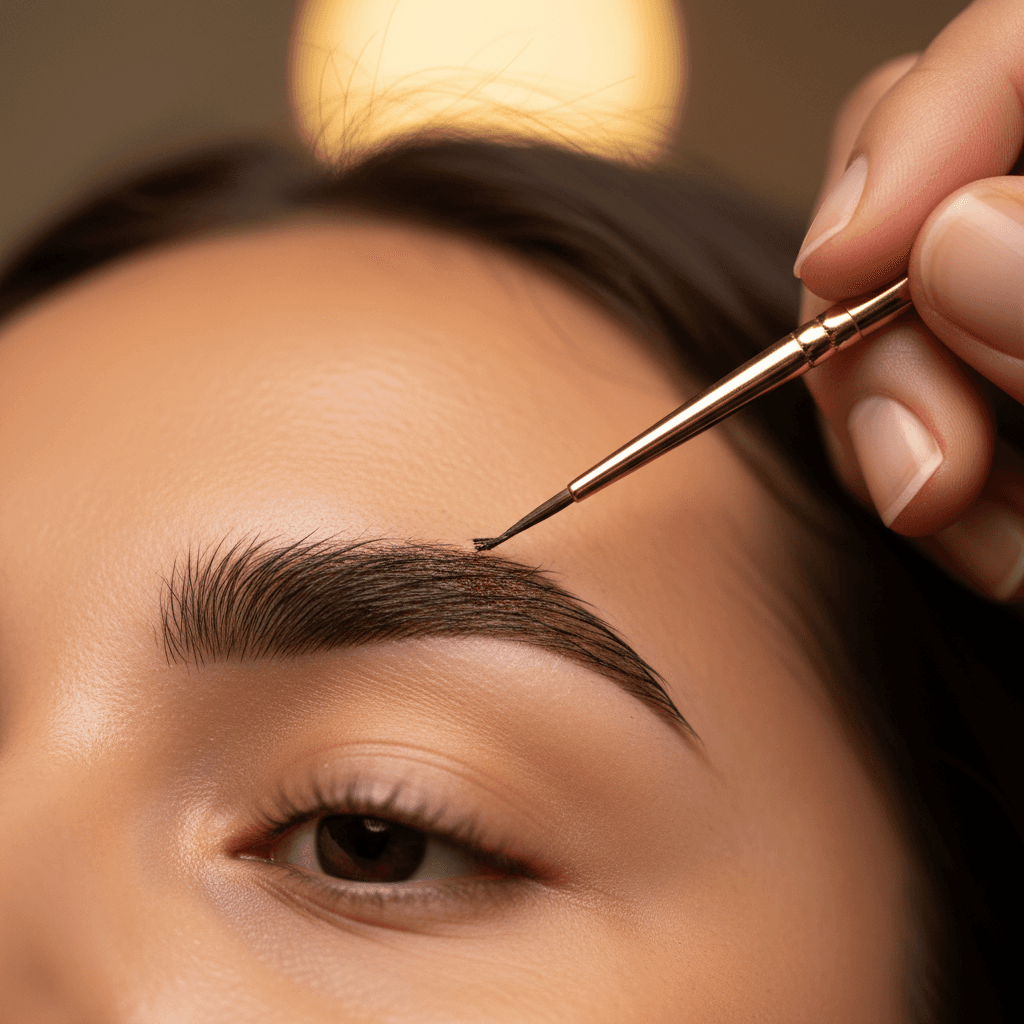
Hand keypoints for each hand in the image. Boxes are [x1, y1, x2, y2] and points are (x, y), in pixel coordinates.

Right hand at [795, 0, 1023, 601]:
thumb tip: (954, 249)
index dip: (918, 133)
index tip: (842, 264)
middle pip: (924, 188)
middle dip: (883, 332)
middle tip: (922, 472)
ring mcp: (1021, 309)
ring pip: (891, 311)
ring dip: (893, 428)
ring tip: (964, 526)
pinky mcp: (1000, 388)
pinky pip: (910, 398)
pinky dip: (920, 474)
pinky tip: (980, 533)